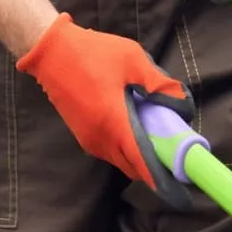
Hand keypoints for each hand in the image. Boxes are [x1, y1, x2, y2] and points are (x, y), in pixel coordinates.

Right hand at [16, 12, 192, 208]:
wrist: (50, 51)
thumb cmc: (92, 53)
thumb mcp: (133, 60)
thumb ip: (159, 84)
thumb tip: (181, 105)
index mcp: (114, 123)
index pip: (141, 162)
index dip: (161, 175)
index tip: (179, 180)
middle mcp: (100, 139)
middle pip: (132, 166)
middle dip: (155, 166)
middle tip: (175, 154)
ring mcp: (88, 139)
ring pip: (120, 160)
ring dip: (139, 157)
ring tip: (159, 140)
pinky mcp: (82, 135)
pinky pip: (110, 151)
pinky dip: (126, 150)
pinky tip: (137, 131)